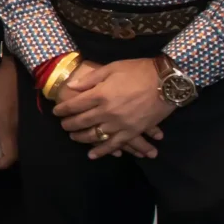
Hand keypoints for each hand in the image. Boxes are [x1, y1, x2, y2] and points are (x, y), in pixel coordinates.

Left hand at [0, 57, 20, 168]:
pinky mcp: (25, 119)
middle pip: (14, 153)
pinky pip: (18, 135)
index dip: (0, 163)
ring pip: (17, 144)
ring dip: (5, 147)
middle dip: (1, 157)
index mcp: (8, 128)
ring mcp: (24, 125)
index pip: (10, 156)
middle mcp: (19, 130)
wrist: (18, 71)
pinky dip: (9, 138)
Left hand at [57, 59, 171, 159]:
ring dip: (82, 138)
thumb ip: (91, 79)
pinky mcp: (133, 131)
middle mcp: (107, 111)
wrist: (167, 81)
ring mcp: (120, 124)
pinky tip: (92, 155)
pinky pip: (115, 144)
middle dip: (69, 125)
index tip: (56, 112)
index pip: (75, 105)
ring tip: (74, 138)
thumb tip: (72, 87)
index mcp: (100, 94)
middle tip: (63, 126)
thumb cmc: (139, 71)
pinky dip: (102, 151)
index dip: (63, 109)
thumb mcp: (112, 68)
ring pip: (95, 135)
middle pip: (82, 122)